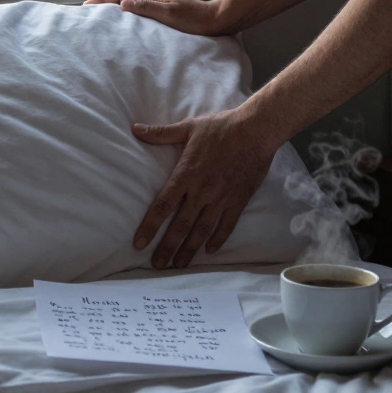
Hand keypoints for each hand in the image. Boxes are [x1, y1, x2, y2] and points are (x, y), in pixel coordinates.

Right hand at [84, 0, 230, 35]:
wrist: (216, 20)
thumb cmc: (195, 20)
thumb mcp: (169, 14)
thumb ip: (146, 8)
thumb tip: (123, 3)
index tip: (87, 7)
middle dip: (104, 1)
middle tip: (89, 12)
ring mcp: (158, 0)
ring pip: (130, 0)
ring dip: (114, 6)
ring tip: (102, 16)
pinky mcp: (163, 8)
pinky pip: (139, 7)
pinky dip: (126, 11)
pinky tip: (126, 21)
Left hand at [131, 109, 277, 268]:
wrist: (256, 130)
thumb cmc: (221, 127)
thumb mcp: (189, 127)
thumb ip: (161, 133)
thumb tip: (135, 128)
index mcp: (186, 174)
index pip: (163, 205)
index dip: (150, 226)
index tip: (139, 243)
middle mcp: (202, 191)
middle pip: (180, 225)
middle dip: (167, 247)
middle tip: (156, 265)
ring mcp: (221, 198)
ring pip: (201, 230)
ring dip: (189, 249)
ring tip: (179, 265)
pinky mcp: (238, 200)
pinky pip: (227, 225)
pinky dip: (218, 239)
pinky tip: (210, 250)